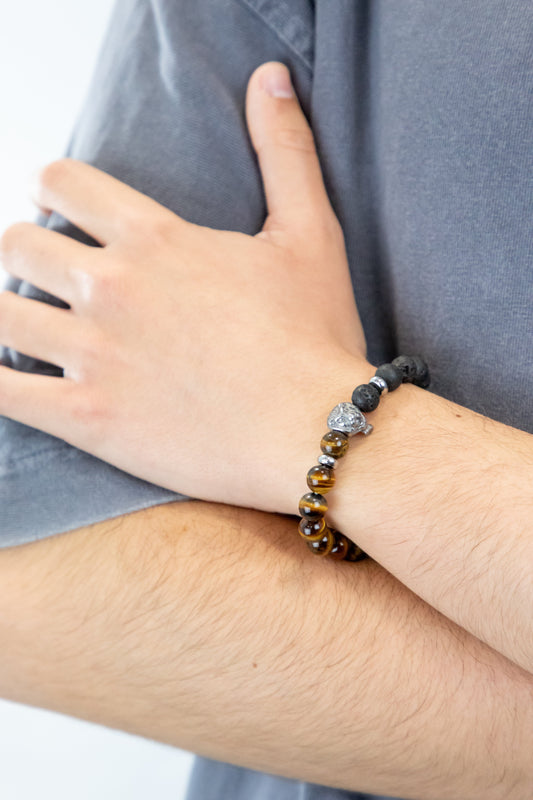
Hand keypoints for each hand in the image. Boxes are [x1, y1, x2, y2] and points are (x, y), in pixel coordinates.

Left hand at [0, 62, 369, 514]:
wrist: (318, 430)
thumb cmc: (315, 336)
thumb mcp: (311, 234)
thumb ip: (284, 151)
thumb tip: (271, 76)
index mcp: (155, 239)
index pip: (61, 182)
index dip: (53, 188)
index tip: (62, 208)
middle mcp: (112, 289)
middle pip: (19, 244)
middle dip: (30, 250)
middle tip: (52, 272)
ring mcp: (94, 355)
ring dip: (6, 309)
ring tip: (29, 320)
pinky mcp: (87, 418)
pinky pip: (3, 392)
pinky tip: (6, 375)